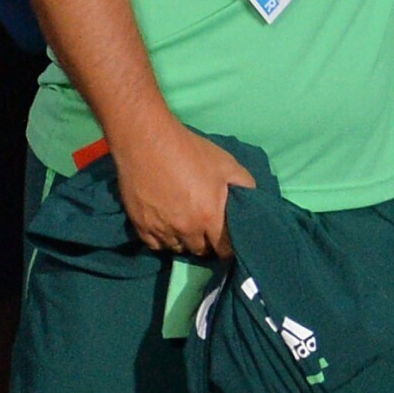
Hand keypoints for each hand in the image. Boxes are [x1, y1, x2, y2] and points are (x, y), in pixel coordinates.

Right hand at [112, 121, 253, 259]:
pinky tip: (168, 228)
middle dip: (208, 244)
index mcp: (209, 217)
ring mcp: (161, 229)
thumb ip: (244, 185)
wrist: (147, 142)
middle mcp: (185, 229)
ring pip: (177, 248)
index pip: (225, 249)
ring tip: (188, 229)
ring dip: (185, 242)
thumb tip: (253, 200)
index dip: (229, 249)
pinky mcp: (140, 225)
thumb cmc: (191, 152)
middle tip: (209, 231)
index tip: (230, 243)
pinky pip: (155, 245)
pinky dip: (163, 241)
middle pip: (200, 250)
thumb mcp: (227, 164)